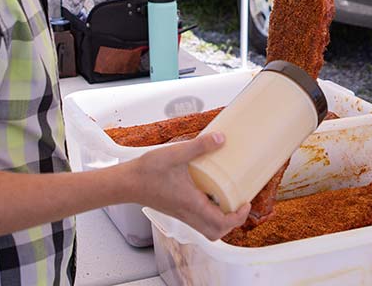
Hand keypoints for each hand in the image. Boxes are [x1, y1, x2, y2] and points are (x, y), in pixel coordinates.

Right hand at [128, 133, 250, 239]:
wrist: (126, 182)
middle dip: (232, 223)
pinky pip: (198, 220)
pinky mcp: (177, 211)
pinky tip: (209, 193)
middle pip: (215, 232)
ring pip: (206, 229)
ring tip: (228, 199)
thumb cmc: (147, 172)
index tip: (245, 204)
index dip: (237, 218)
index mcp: (191, 204)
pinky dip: (209, 214)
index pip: (220, 223)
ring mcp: (182, 214)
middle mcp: (187, 214)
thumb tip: (221, 139)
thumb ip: (199, 146)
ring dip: (221, 220)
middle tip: (239, 204)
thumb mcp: (175, 154)